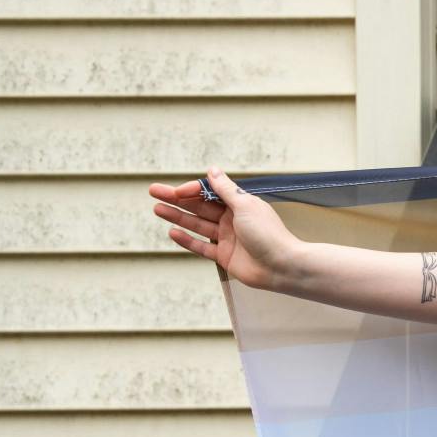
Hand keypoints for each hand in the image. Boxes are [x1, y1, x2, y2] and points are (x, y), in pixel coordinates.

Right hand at [148, 166, 304, 290]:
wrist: (282, 267)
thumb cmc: (268, 234)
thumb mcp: (245, 206)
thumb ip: (226, 190)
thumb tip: (213, 170)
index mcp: (240, 205)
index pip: (210, 193)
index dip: (192, 190)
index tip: (177, 190)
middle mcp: (233, 220)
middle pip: (200, 207)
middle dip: (177, 199)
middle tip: (154, 192)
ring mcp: (228, 238)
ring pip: (198, 225)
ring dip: (178, 217)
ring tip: (157, 208)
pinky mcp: (225, 256)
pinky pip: (202, 246)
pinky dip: (187, 240)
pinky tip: (172, 232)